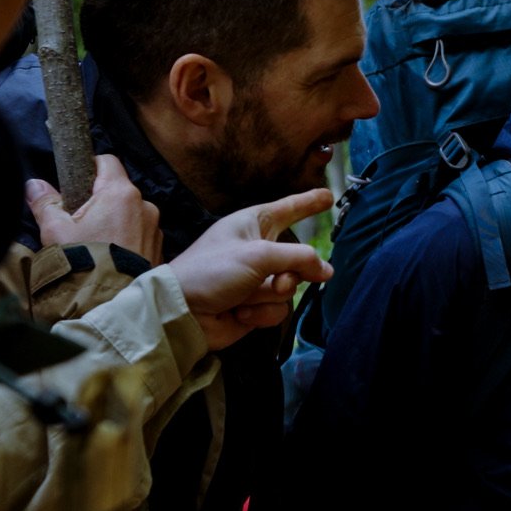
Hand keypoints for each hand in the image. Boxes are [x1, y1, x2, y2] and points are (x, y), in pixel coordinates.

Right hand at [27, 154, 162, 263]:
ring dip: (113, 221)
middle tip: (78, 220)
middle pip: (118, 190)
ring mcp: (155, 227)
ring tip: (94, 242)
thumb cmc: (83, 262)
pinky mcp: (158, 246)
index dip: (89, 167)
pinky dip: (125, 238)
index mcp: (120, 193)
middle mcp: (145, 205)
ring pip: (129, 213)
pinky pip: (139, 233)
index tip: (75, 181)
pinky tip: (110, 255)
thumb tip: (34, 185)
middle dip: (98, 200)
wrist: (112, 301)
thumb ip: (45, 203)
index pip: (107, 162)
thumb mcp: (55, 231)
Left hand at [168, 189, 334, 351]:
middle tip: (278, 281)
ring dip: (270, 296)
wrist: (181, 312)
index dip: (309, 203)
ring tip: (245, 298)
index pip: (289, 209)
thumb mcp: (258, 255)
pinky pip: (276, 309)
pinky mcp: (253, 305)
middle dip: (291, 274)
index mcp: (253, 225)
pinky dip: (260, 313)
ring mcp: (255, 280)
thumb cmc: (212, 271)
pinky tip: (238, 313)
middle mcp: (256, 250)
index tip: (328, 196)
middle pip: (298, 258)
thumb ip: (299, 258)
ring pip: (289, 287)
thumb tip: (327, 270)